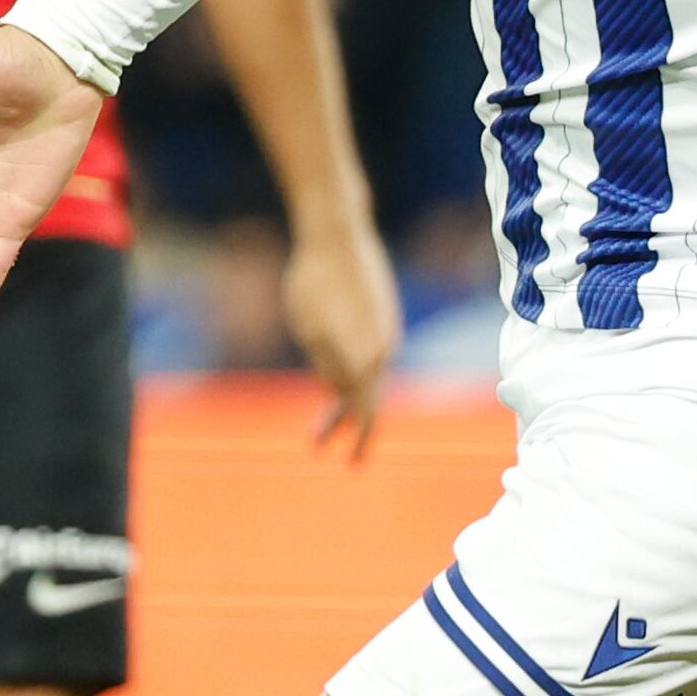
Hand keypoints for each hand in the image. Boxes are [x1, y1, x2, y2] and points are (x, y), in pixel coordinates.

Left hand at [282, 208, 403, 460]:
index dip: (359, 439)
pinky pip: (370, 355)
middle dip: (347, 426)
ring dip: (345, 399)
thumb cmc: (313, 282)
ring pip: (368, 376)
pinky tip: (334, 377)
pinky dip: (354, 373)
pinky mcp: (383, 315)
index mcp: (367, 357)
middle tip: (329, 449)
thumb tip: (342, 391)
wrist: (337, 233)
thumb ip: (328, 367)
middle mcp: (384, 347)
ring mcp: (387, 330)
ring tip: (323, 421)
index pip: (367, 411)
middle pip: (368, 398)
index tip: (350, 462)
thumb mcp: (310, 332)